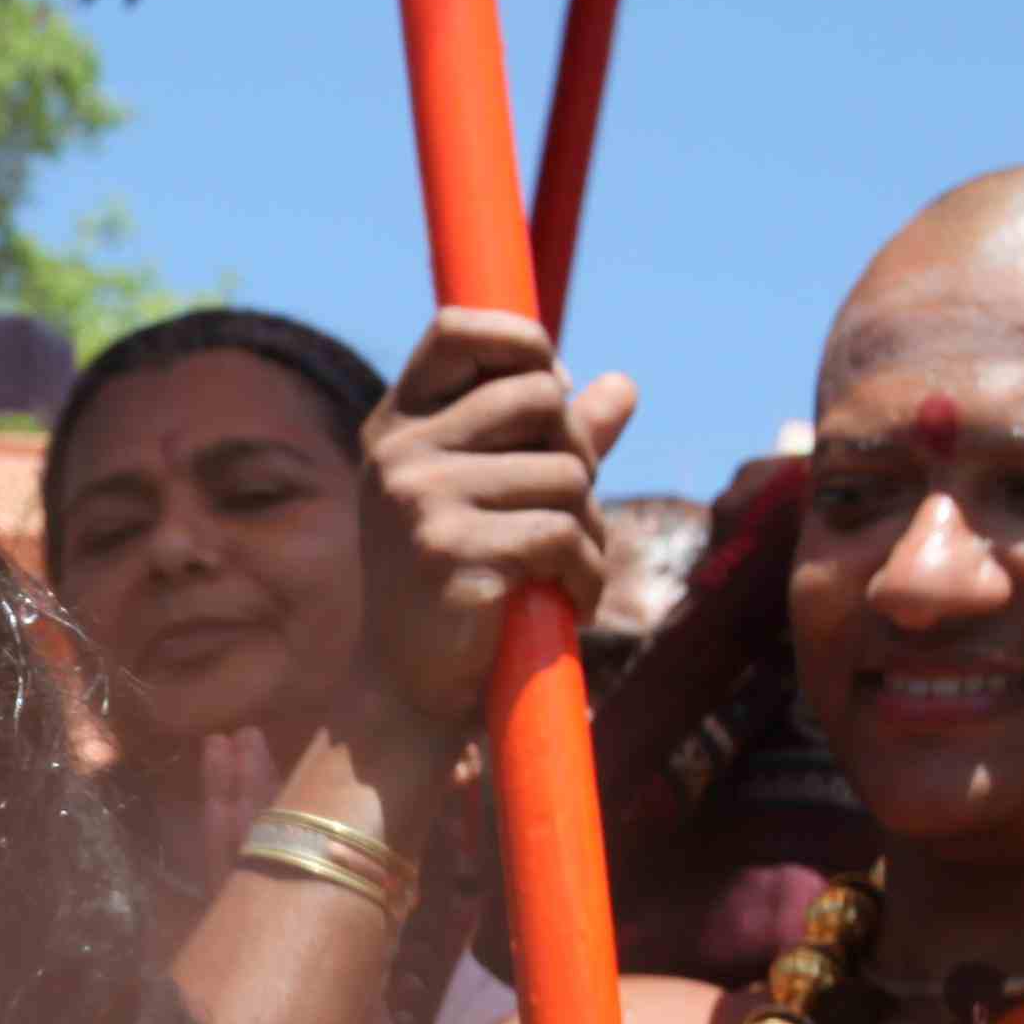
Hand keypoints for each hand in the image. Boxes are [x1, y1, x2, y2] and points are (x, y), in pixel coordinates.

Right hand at [354, 309, 637, 746]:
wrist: (407, 693)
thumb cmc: (454, 587)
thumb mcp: (492, 499)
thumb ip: (550, 441)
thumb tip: (624, 384)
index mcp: (399, 427)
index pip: (459, 330)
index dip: (524, 342)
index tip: (554, 389)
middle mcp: (400, 453)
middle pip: (541, 397)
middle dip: (580, 452)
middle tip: (570, 508)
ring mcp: (419, 501)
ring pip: (566, 474)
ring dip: (591, 527)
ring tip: (567, 569)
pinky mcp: (450, 553)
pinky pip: (563, 535)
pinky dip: (586, 575)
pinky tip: (569, 604)